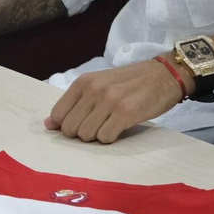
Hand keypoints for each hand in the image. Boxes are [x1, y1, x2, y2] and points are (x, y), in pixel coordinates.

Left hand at [46, 59, 184, 143]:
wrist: (165, 75)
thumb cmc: (131, 82)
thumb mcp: (99, 84)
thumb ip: (75, 103)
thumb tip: (49, 124)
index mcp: (84, 81)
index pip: (58, 114)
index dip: (66, 125)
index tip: (81, 124)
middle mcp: (94, 89)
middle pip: (70, 129)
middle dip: (82, 133)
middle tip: (99, 125)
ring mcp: (109, 101)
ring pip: (86, 135)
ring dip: (97, 136)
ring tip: (110, 124)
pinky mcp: (125, 113)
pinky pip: (105, 138)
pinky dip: (111, 138)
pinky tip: (120, 128)